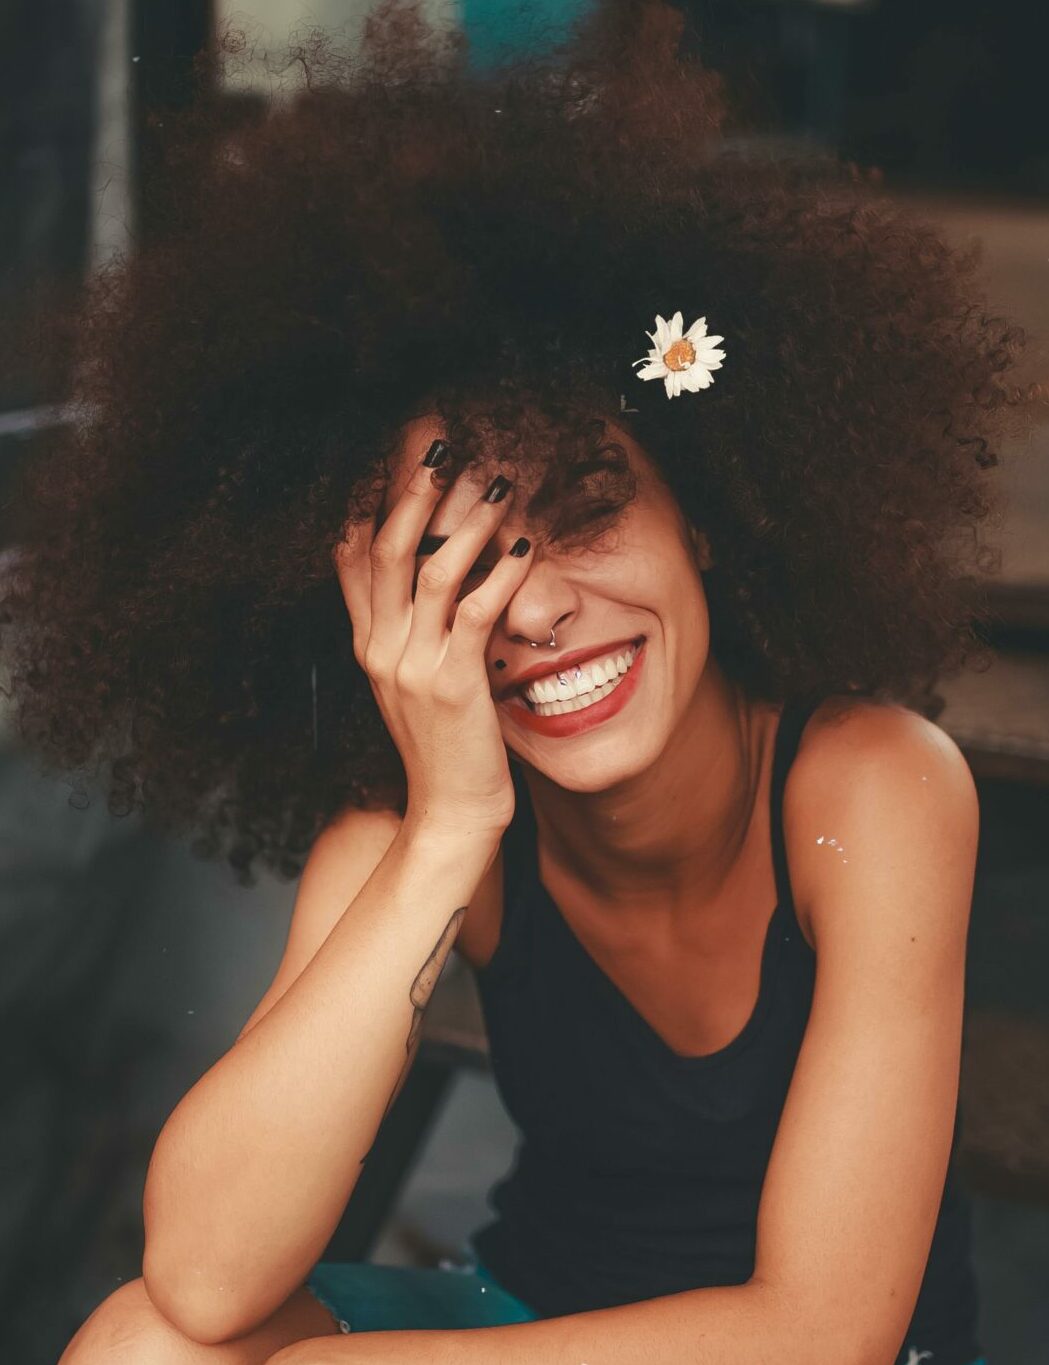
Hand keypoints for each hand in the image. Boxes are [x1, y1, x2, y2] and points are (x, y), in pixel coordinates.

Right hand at [334, 444, 532, 838]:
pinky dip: (503, 575)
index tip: (392, 455)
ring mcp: (412, 666)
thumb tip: (428, 580)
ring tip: (498, 486)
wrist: (448, 813)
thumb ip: (412, 632)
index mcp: (368, 645)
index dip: (368, 499)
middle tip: (443, 447)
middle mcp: (380, 648)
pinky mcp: (453, 684)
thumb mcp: (413, 684)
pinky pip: (477, 612)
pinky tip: (527, 550)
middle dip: (413, 492)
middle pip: (385, 548)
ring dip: (466, 523)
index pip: (351, 556)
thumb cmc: (443, 747)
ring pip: (430, 571)